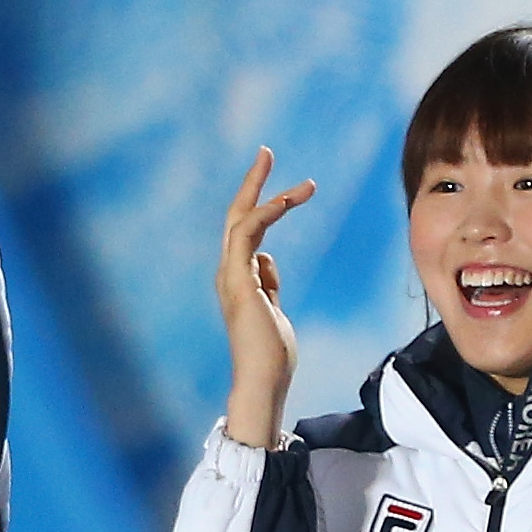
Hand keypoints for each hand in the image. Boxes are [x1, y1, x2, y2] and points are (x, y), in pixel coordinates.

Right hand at [215, 146, 317, 447]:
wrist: (263, 380)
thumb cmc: (271, 353)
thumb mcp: (273, 310)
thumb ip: (268, 284)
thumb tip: (267, 260)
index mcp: (237, 277)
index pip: (246, 230)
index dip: (262, 204)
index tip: (285, 188)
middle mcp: (229, 271)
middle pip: (237, 215)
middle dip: (252, 182)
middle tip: (266, 151)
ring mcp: (230, 274)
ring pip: (242, 219)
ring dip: (267, 193)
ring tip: (303, 184)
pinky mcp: (237, 279)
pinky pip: (248, 234)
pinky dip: (267, 213)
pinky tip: (287, 200)